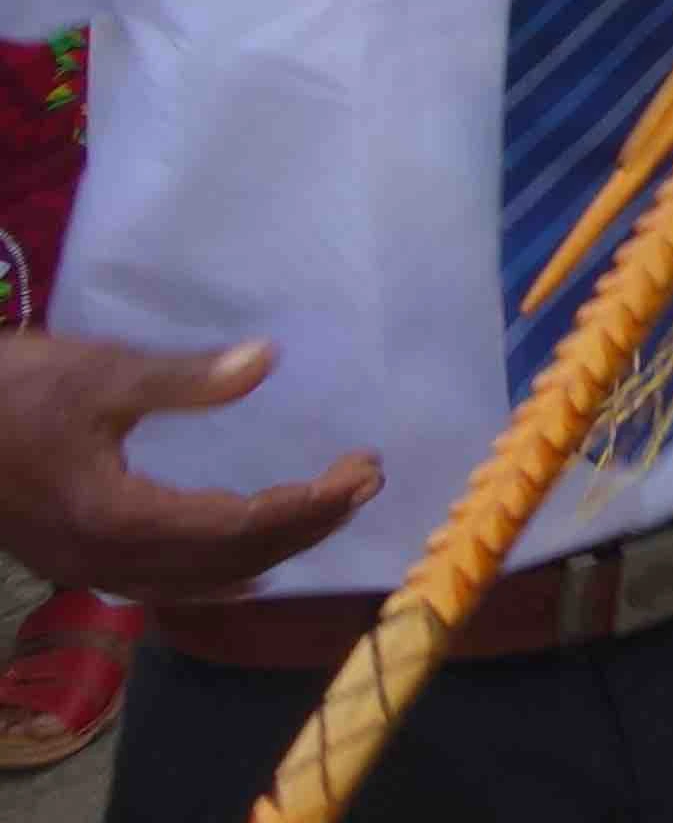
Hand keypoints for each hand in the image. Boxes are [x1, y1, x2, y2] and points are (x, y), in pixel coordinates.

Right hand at [0, 335, 380, 599]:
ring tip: (324, 511)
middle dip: (304, 526)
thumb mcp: (97, 375)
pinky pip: (164, 584)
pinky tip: (243, 560)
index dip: (310, 505)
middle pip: (229, 563)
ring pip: (198, 582)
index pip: (241, 528)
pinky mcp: (74, 561)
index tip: (363, 472)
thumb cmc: (6, 394)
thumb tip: (266, 361)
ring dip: (268, 550)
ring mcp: (88, 569)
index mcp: (120, 519)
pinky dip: (218, 572)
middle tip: (364, 482)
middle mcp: (109, 561)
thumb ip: (185, 379)